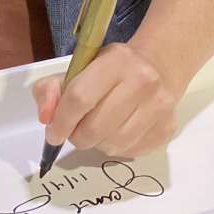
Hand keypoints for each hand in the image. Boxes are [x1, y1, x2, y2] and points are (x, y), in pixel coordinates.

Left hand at [31, 42, 178, 158]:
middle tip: (75, 132)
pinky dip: (116, 148)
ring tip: (98, 129)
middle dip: (77, 136)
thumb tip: (46, 117)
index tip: (53, 133)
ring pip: (113, 145)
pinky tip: (117, 131)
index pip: (80, 98)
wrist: (159, 65)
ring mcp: (160, 107)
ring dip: (97, 144)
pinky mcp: (168, 128)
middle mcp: (143, 82)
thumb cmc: (112, 67)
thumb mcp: (79, 67)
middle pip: (95, 128)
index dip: (61, 121)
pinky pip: (130, 152)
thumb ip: (52, 89)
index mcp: (117, 61)